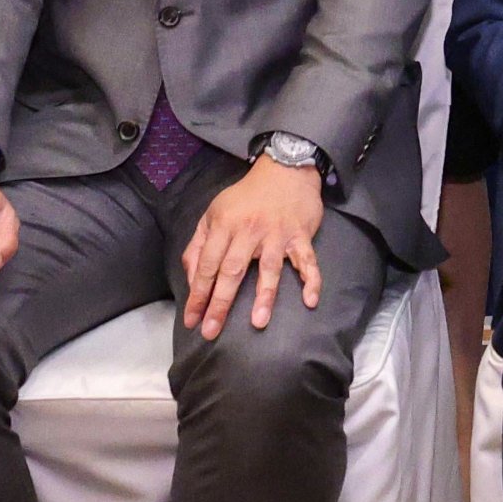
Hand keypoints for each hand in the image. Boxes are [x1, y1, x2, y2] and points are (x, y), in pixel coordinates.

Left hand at [184, 156, 326, 334]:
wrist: (285, 169)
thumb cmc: (246, 197)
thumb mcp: (214, 213)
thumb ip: (199, 245)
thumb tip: (191, 277)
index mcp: (224, 225)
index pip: (207, 265)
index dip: (198, 293)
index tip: (191, 319)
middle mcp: (249, 230)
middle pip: (232, 271)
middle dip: (220, 303)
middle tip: (212, 331)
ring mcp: (277, 234)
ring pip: (269, 268)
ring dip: (264, 296)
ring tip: (257, 322)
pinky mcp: (300, 235)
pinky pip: (307, 260)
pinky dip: (311, 280)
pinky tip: (310, 301)